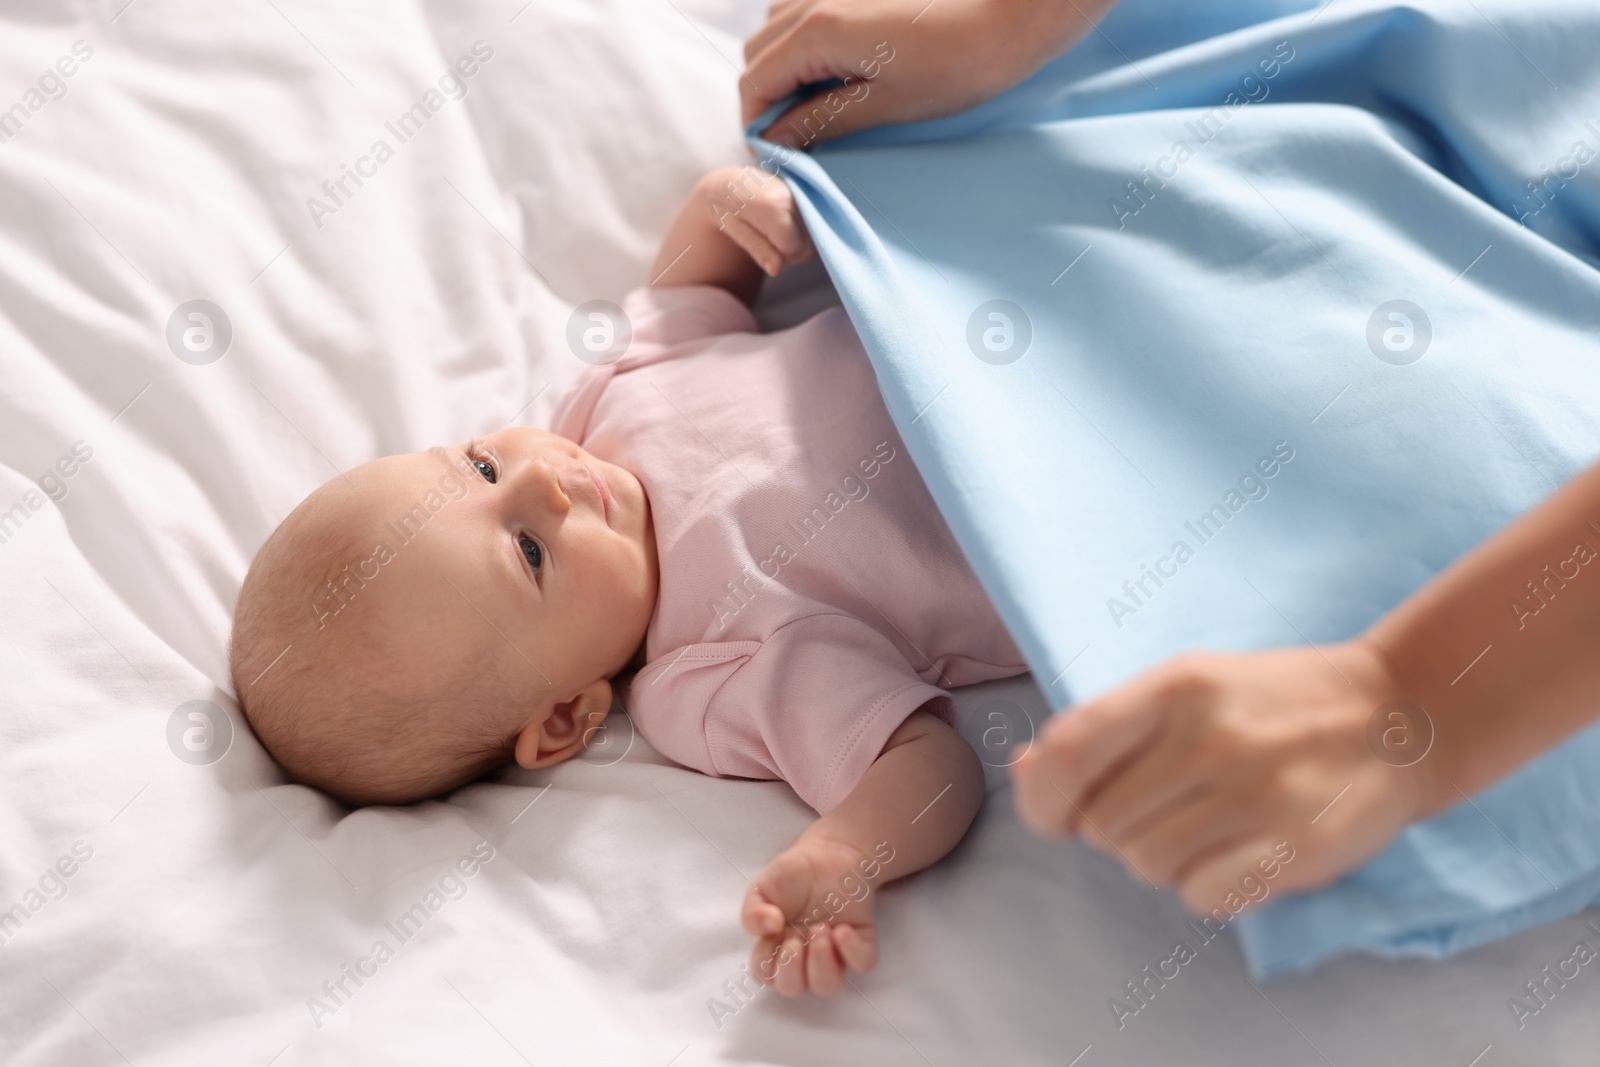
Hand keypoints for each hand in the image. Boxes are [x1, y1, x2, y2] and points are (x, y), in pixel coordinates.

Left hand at [700, 165, 814, 277]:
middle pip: (808, 246)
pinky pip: (816, 229)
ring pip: (815, 240)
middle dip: (791, 253)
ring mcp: (804, 196)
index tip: (762, 246)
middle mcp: (794, 199)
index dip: (780, 256)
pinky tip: (785, 227)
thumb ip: (758, 249)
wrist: (731, 181)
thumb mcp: (735, 230)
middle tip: (767, 242)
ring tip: (774, 233)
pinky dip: (804, 235)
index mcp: (773, 207)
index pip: (794, 248)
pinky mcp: (808, 197)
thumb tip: (776, 270)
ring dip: (799, 245)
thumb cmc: (726, 208)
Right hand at [741, 0, 1114, 146]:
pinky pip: (806, 10)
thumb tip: (778, 139)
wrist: (1012, 13)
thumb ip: (823, 119)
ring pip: (779, 29)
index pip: (755, 83)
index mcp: (817, 32)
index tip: (777, 155)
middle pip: (760, 53)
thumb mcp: (886, 104)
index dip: (757, 125)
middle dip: (768, 97)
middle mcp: (813, 0)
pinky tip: (839, 68)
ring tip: (820, 104)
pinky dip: (806, 42)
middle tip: (798, 136)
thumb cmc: (959, 62)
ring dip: (786, 68)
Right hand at [741, 835, 882, 995]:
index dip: (768, 960)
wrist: (828, 853)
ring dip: (821, 962)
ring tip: (821, 929)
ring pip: (827, 985)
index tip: (776, 929)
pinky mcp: (860, 941)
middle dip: (793, 967)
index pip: (766, 975)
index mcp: (776, 948)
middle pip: (794, 988)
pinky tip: (843, 929)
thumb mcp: (761, 888)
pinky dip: (853, 951)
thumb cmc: (792, 875)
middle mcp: (803, 957)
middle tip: (798, 934)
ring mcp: (833, 952)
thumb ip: (751, 912)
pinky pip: (863, 963)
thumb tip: (768, 928)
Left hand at [1011, 642, 1436, 911]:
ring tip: (1208, 825)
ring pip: (1146, 865)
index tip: (1059, 813)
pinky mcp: (1294, 847)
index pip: (1067, 753)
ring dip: (1163, 858)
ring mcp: (1255, 793)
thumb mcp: (1186, 688)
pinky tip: (1238, 852)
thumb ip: (1104, 729)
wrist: (1397, 714)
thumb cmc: (1269, 704)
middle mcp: (1210, 737)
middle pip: (1102, 825)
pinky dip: (1207, 887)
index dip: (1043, 797)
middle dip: (1116, 829)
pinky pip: (1202, 897)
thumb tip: (1024, 771)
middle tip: (1165, 808)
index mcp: (1173, 687)